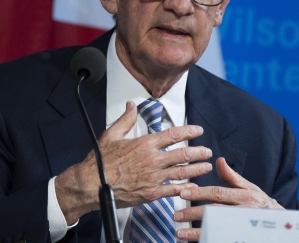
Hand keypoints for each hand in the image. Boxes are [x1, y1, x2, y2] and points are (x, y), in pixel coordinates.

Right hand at [55, 101, 212, 223]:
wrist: (91, 185)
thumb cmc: (100, 162)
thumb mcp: (111, 134)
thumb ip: (125, 119)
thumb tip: (131, 105)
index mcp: (145, 144)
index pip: (173, 134)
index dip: (189, 131)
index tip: (198, 131)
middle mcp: (153, 160)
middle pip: (183, 154)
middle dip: (199, 152)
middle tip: (207, 151)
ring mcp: (154, 178)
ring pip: (182, 172)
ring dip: (197, 169)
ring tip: (206, 167)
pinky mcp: (151, 193)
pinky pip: (173, 190)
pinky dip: (185, 189)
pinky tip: (192, 187)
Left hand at [174, 157, 283, 240]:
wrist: (282, 228)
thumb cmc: (262, 206)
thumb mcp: (250, 189)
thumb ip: (232, 177)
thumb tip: (218, 160)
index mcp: (244, 197)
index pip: (218, 193)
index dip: (200, 193)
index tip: (183, 193)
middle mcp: (243, 212)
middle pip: (214, 212)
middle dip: (193, 214)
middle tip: (177, 215)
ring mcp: (241, 228)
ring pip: (216, 229)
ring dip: (196, 233)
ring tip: (180, 233)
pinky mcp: (240, 238)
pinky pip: (220, 239)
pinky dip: (207, 240)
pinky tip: (195, 242)